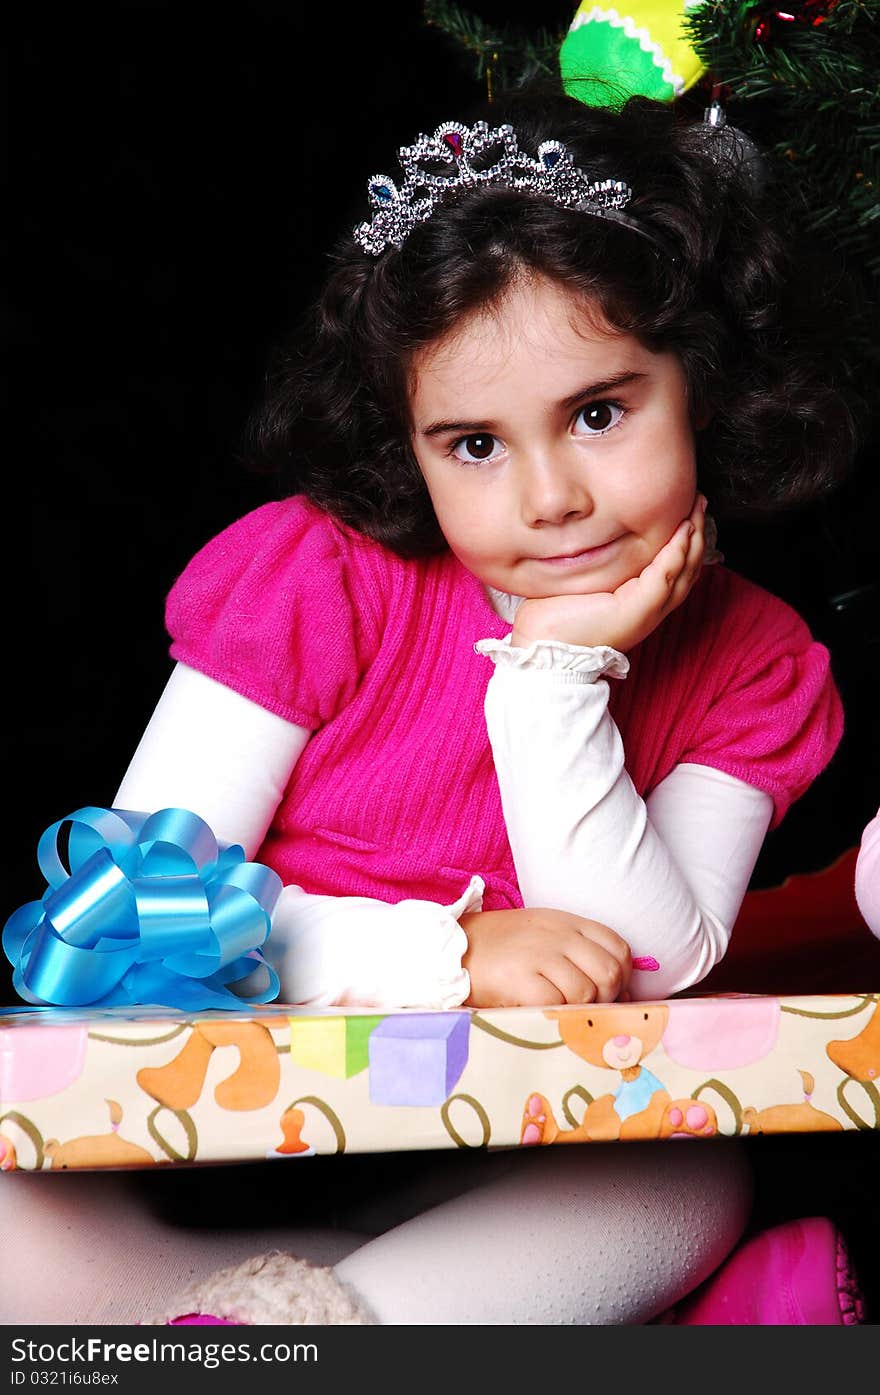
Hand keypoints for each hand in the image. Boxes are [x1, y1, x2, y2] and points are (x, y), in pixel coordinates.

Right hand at [459, 907, 631, 1007]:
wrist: (450, 949)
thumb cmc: (501, 948)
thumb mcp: (544, 935)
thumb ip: (579, 952)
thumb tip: (622, 994)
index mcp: (567, 922)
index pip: (618, 948)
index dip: (622, 978)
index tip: (610, 995)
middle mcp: (558, 935)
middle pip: (609, 973)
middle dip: (606, 999)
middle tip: (585, 1008)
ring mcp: (539, 955)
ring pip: (585, 992)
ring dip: (577, 1010)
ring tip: (556, 1010)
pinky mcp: (520, 978)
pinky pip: (556, 1003)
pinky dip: (554, 1014)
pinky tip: (539, 1011)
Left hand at [511, 495, 706, 653]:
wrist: (543, 649)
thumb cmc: (553, 618)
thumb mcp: (581, 582)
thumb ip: (596, 561)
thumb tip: (588, 532)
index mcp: (638, 603)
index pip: (674, 569)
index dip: (685, 541)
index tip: (685, 511)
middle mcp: (650, 609)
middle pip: (687, 568)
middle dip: (696, 532)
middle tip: (699, 502)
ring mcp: (647, 612)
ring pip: (683, 571)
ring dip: (693, 537)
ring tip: (696, 509)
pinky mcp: (638, 611)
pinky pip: (665, 576)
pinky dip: (676, 552)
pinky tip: (682, 530)